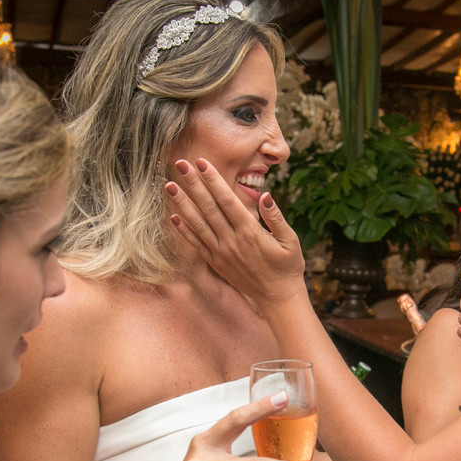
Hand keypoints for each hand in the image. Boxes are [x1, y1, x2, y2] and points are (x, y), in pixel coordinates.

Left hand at [165, 158, 306, 311]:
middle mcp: (232, 240)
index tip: (202, 162)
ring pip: (198, 224)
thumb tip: (266, 195)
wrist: (278, 297)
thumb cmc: (288, 267)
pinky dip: (184, 230)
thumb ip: (275, 217)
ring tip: (170, 185)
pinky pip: (196, 244)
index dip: (213, 180)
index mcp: (250, 231)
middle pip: (208, 207)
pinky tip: (173, 217)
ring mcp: (222, 253)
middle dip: (194, 184)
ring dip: (183, 204)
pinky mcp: (217, 263)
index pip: (227, 200)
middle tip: (181, 164)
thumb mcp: (290, 240)